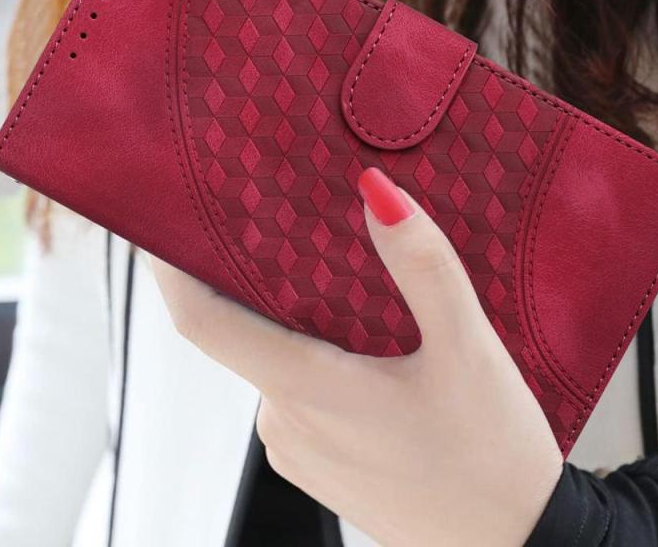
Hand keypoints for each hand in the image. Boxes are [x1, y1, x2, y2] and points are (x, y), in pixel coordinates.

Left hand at [153, 167, 561, 546]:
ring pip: (273, 359)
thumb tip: (377, 195)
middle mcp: (284, 421)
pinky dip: (313, 355)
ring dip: (294, 319)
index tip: (164, 220)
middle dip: (255, 278)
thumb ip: (422, 266)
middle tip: (288, 222)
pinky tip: (365, 345)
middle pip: (242, 331)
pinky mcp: (316, 463)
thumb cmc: (492, 459)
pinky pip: (295, 391)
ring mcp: (297, 448)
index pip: (202, 322)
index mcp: (306, 389)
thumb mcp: (469, 350)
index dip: (171, 268)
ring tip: (343, 281)